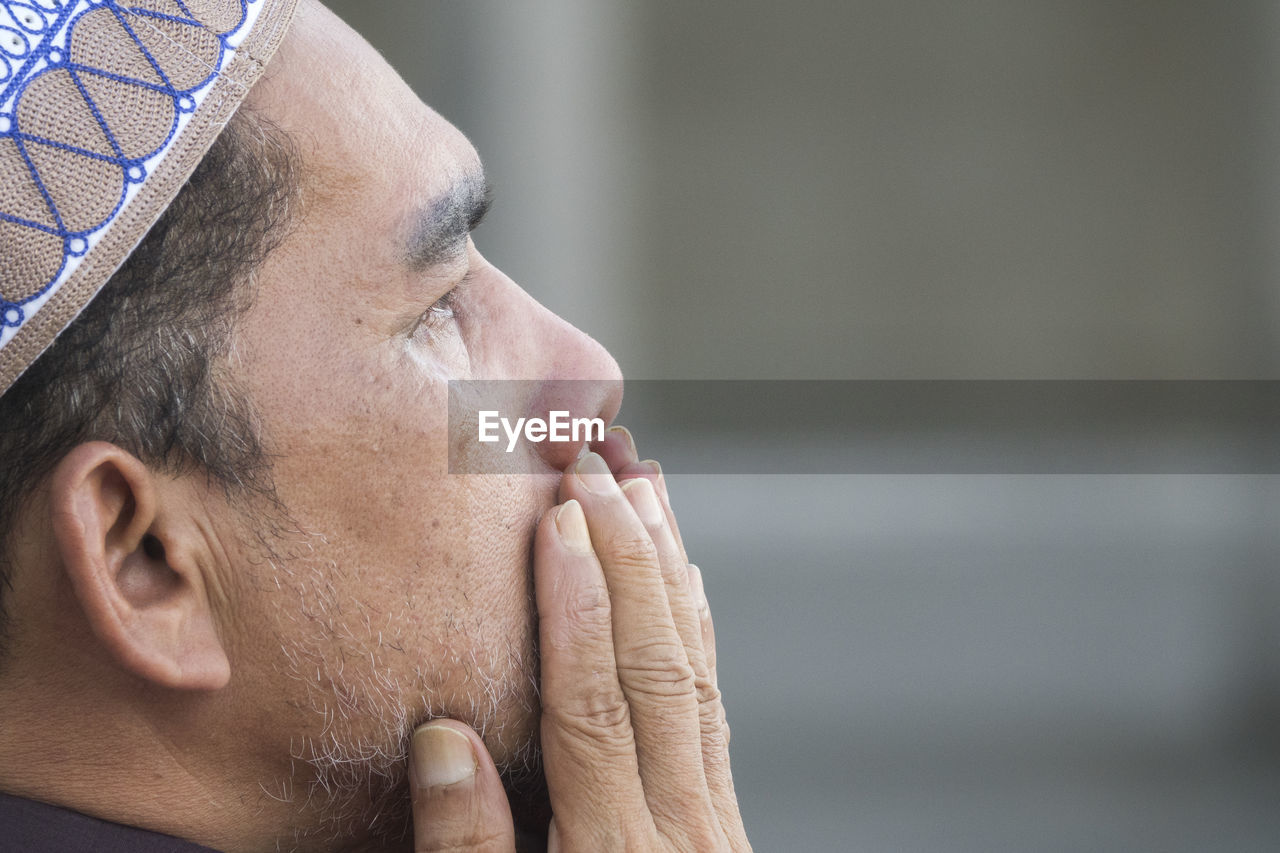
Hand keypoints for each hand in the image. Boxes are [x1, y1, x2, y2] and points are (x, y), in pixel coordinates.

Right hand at [405, 427, 749, 851]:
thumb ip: (468, 849)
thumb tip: (444, 744)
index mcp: (610, 851)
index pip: (591, 701)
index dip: (575, 606)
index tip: (556, 525)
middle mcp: (675, 826)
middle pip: (653, 667)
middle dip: (625, 558)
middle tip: (596, 476)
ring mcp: (709, 821)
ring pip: (693, 673)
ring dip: (668, 574)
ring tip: (647, 495)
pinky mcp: (720, 822)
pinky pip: (713, 706)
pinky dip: (698, 631)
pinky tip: (687, 585)